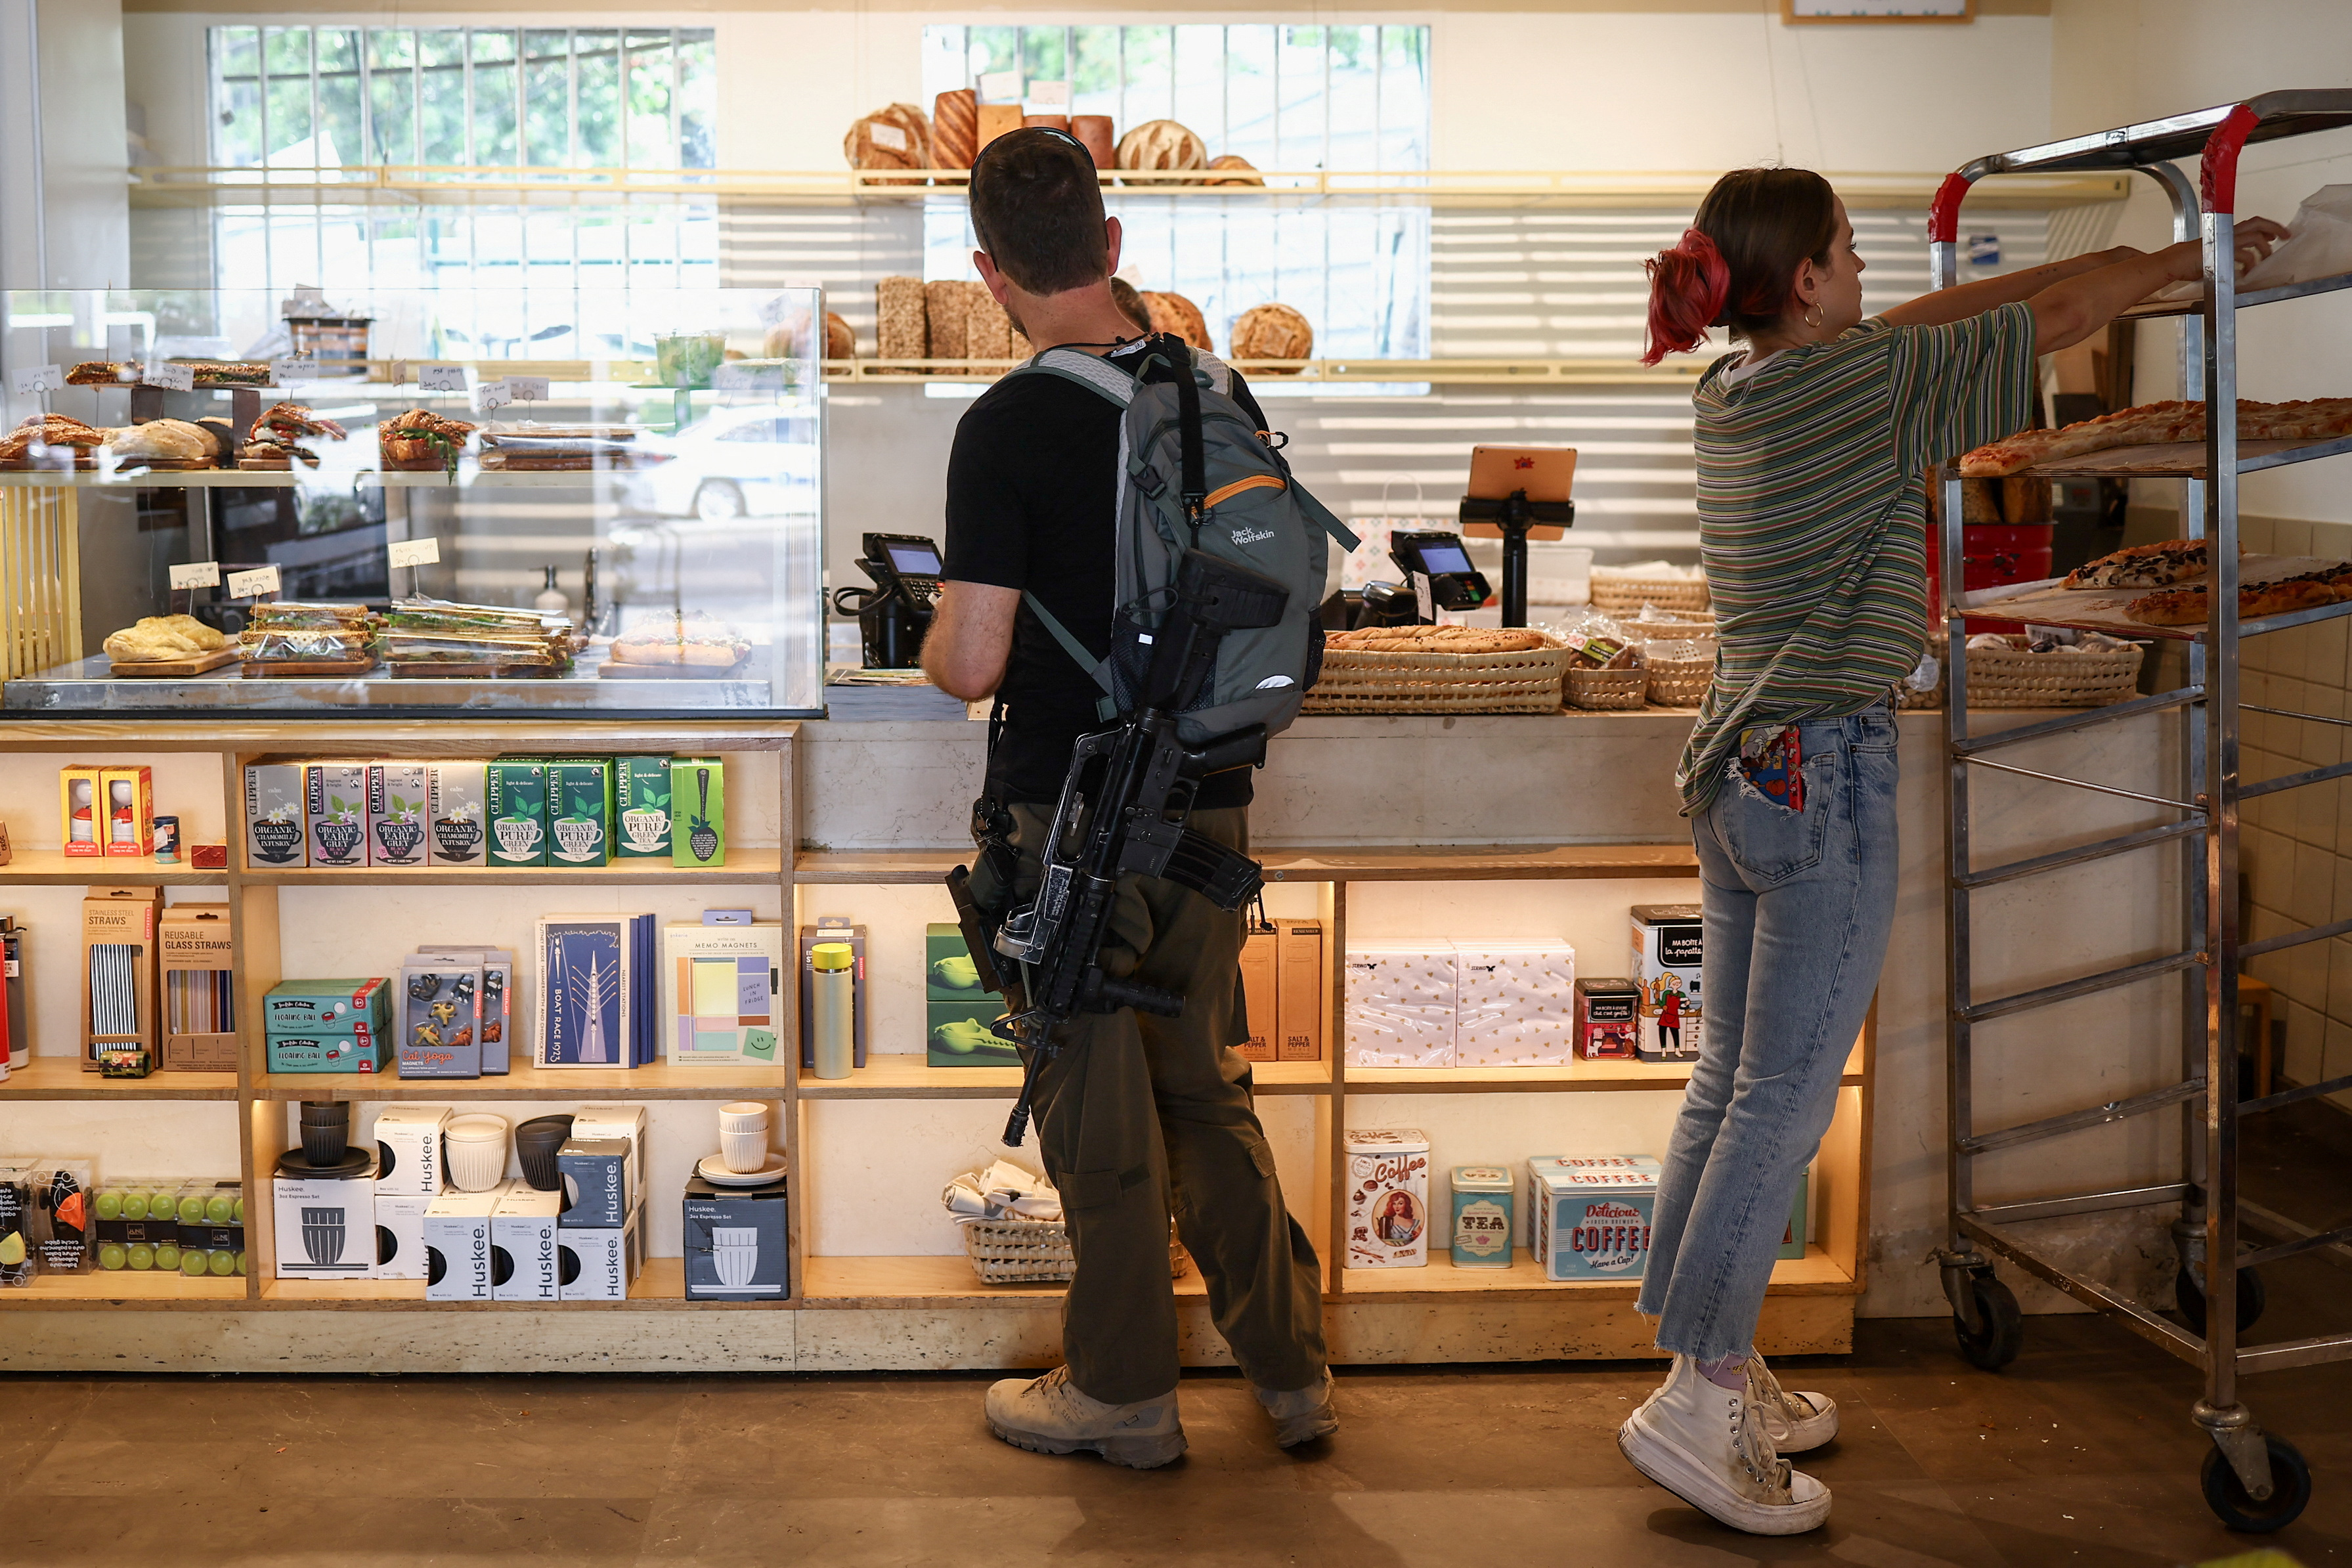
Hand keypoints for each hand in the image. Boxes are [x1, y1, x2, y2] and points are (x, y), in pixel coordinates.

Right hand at [2155, 217, 2292, 282]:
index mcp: (2227, 232)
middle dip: (2274, 229)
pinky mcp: (2223, 252)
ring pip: (2255, 238)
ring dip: (2263, 250)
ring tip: (2263, 260)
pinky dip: (2249, 264)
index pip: (2253, 223)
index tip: (2278, 234)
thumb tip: (2245, 260)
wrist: (2174, 262)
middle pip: (2258, 224)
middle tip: (2284, 237)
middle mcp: (2229, 233)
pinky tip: (2246, 272)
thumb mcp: (2215, 253)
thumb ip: (2230, 253)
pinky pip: (2245, 256)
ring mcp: (2226, 241)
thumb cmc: (2190, 261)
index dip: (2269, 225)